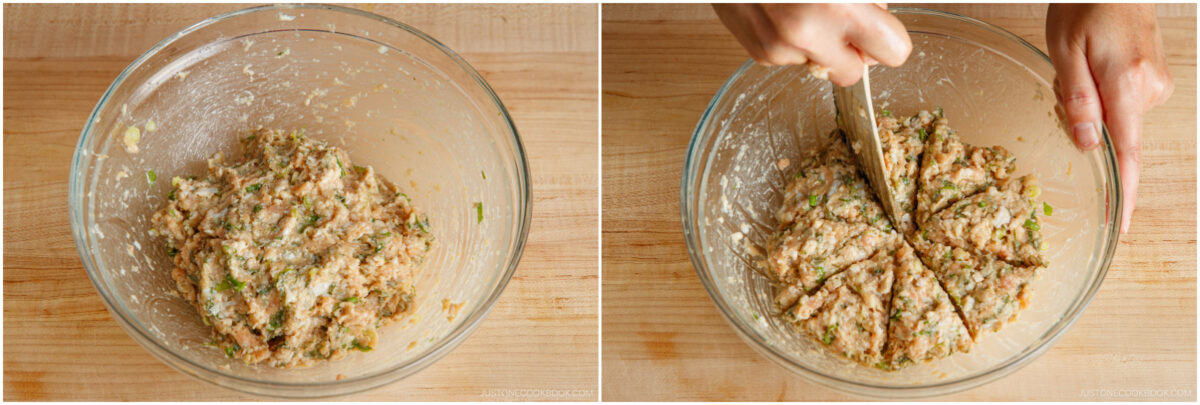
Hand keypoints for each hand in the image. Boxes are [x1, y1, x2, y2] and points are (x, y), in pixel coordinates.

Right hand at [713, 3, 911, 85]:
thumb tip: (878, 17)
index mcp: (840, 7)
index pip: (894, 52)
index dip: (888, 40)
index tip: (878, 29)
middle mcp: (809, 33)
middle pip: (853, 74)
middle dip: (851, 53)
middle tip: (841, 24)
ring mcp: (780, 47)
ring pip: (819, 68)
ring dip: (817, 46)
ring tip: (802, 9)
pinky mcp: (759, 52)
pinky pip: (790, 60)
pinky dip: (790, 42)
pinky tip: (781, 12)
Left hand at [1046, 4, 1172, 233]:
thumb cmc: (1085, 7)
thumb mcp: (1065, 52)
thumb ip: (1076, 101)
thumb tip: (1086, 145)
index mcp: (1127, 85)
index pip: (1128, 152)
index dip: (1125, 192)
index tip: (1123, 222)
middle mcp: (1150, 90)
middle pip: (1111, 134)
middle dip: (1080, 119)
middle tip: (1067, 78)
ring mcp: (1157, 85)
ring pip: (1113, 119)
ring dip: (1089, 104)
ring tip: (1082, 65)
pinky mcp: (1156, 81)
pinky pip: (1121, 104)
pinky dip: (1102, 95)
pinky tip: (1095, 67)